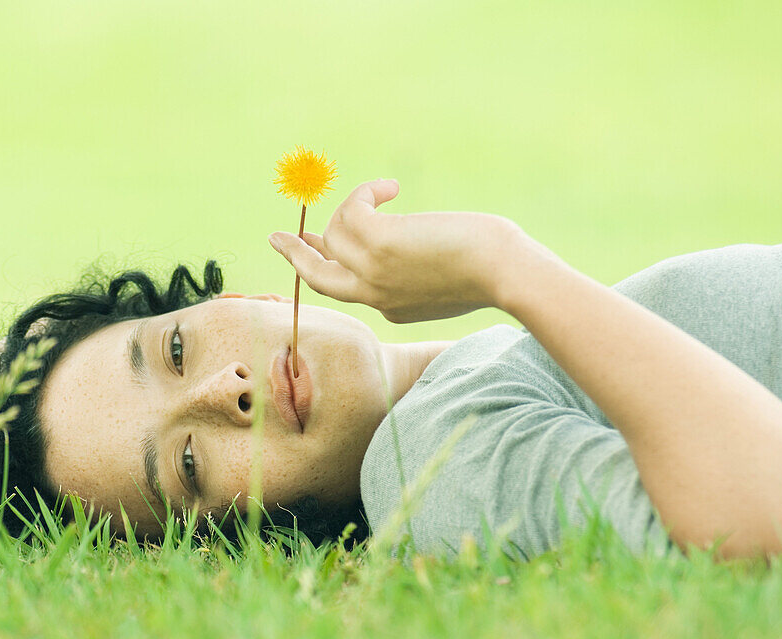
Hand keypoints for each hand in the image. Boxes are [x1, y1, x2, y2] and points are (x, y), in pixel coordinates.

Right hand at [269, 178, 565, 322]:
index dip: (329, 262)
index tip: (317, 244)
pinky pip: (351, 210)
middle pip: (317, 277)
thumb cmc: (494, 272)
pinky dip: (366, 193)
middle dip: (294, 255)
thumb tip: (412, 244)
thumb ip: (421, 271)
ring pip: (334, 235)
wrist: (505, 273)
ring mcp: (372, 273)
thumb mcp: (450, 277)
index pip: (347, 285)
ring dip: (355, 205)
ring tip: (388, 191)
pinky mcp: (378, 244)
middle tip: (276, 236)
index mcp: (391, 308)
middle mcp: (374, 296)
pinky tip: (392, 187)